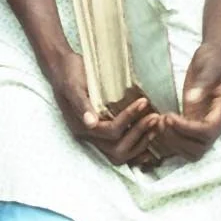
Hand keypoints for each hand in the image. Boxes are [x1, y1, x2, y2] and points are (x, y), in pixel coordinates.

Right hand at [39, 46, 162, 166]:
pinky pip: (122, 147)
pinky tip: (152, 135)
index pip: (110, 132)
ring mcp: (96, 135)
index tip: (143, 101)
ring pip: (121, 153)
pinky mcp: (104, 132)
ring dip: (142, 142)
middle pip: (117, 150)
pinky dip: (138, 145)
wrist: (63, 67)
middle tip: (155, 118)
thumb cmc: (69, 72)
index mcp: (81, 126)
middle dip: (139, 134)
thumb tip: (90, 123)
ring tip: (157, 125)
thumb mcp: (73, 85)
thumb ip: (81, 104)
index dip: (129, 118)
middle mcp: (89, 135)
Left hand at [158, 43, 220, 161]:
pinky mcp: (196, 125)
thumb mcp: (208, 66)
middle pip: (200, 147)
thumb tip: (192, 100)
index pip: (208, 132)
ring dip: (173, 142)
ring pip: (192, 151)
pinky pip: (185, 143)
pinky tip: (159, 125)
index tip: (169, 116)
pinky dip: (171, 141)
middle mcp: (219, 123)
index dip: (187, 129)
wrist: (215, 56)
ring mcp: (208, 126)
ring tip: (159, 122)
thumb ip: (202, 84)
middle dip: (178, 138)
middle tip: (162, 120)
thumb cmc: (213, 59)